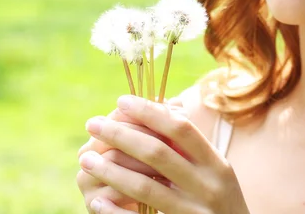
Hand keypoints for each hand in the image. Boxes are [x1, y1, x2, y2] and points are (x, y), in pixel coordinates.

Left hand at [79, 95, 249, 213]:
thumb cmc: (218, 200)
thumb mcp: (215, 171)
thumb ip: (191, 146)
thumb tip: (159, 107)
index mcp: (216, 164)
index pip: (180, 128)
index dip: (150, 112)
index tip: (122, 101)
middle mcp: (207, 187)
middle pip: (157, 153)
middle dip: (121, 135)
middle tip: (93, 123)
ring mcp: (192, 213)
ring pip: (145, 186)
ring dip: (110, 171)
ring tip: (86, 158)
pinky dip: (116, 212)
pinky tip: (97, 202)